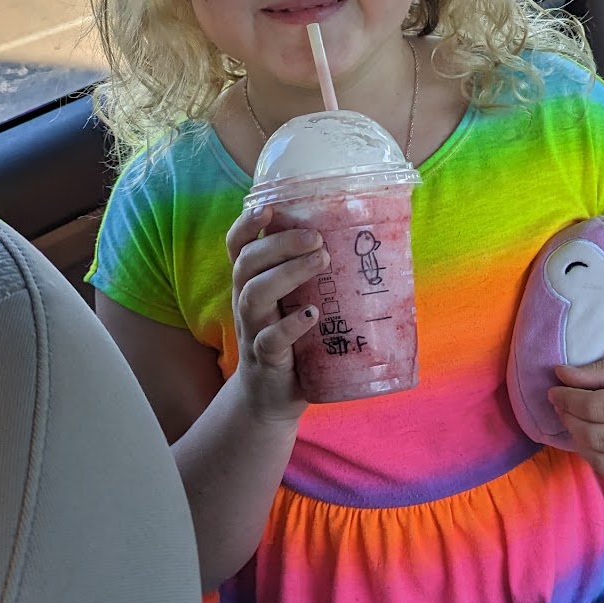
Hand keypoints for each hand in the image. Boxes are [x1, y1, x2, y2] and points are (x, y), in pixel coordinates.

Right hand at [226, 205, 328, 425]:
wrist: (271, 396)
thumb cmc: (292, 339)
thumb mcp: (295, 301)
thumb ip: (313, 275)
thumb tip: (366, 239)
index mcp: (252, 282)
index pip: (238, 245)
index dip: (246, 223)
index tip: (267, 206)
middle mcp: (246, 301)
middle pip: (247, 262)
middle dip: (279, 243)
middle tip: (316, 238)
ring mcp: (253, 330)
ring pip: (254, 295)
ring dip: (287, 273)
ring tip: (321, 260)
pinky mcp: (265, 359)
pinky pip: (270, 339)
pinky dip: (290, 326)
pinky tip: (312, 316)